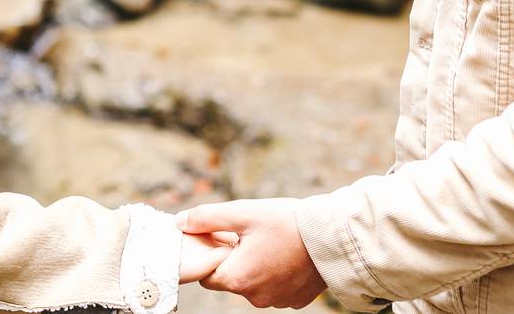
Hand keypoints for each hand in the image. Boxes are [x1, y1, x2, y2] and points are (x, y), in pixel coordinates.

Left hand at [176, 199, 325, 307]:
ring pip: (254, 285)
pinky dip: (275, 274)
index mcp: (237, 278)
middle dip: (234, 259)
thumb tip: (180, 222)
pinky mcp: (294, 300)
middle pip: (231, 279)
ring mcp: (276, 302)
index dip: (211, 255)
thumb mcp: (243, 213)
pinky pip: (276, 288)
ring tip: (271, 242)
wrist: (333, 238)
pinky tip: (285, 254)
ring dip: (256, 267)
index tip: (222, 238)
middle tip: (249, 235)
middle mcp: (255, 297)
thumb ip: (208, 218)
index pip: (206, 275)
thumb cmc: (287, 223)